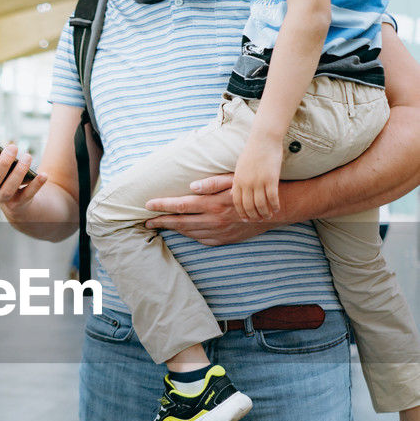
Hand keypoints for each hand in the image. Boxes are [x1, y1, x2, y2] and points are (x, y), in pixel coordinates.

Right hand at [0, 136, 46, 221]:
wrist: (15, 202)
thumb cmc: (0, 176)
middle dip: (3, 163)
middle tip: (12, 147)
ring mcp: (3, 198)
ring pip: (10, 188)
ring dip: (19, 172)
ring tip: (28, 156)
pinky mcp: (19, 203)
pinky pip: (28, 195)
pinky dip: (36, 185)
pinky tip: (43, 175)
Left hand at [145, 174, 270, 245]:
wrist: (274, 210)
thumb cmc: (252, 190)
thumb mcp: (233, 180)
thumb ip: (211, 183)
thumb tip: (191, 186)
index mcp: (213, 204)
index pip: (181, 205)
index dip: (162, 206)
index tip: (147, 206)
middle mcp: (213, 220)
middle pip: (180, 222)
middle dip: (161, 222)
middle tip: (146, 222)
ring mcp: (219, 232)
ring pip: (189, 232)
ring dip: (173, 229)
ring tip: (161, 226)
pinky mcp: (224, 239)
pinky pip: (202, 240)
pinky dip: (190, 236)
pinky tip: (183, 232)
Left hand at [232, 137, 283, 221]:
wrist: (264, 139)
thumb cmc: (252, 151)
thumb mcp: (240, 167)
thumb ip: (237, 181)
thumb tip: (232, 193)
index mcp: (238, 180)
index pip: (237, 202)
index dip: (242, 212)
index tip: (246, 219)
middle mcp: (247, 183)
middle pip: (248, 206)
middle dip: (253, 215)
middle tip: (259, 220)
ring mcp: (259, 181)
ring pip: (261, 204)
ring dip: (265, 213)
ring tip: (269, 216)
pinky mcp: (271, 178)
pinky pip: (273, 197)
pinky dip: (275, 205)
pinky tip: (277, 208)